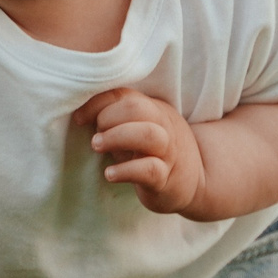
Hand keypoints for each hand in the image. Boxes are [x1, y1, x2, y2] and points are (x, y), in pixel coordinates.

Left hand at [73, 87, 204, 215]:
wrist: (198, 182)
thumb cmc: (157, 154)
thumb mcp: (141, 129)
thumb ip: (118, 119)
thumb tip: (80, 113)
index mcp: (154, 110)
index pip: (124, 94)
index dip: (97, 102)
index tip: (79, 117)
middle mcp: (164, 127)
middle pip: (137, 108)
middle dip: (108, 118)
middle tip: (94, 136)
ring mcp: (168, 152)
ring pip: (148, 135)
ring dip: (116, 138)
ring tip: (97, 146)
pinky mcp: (167, 180)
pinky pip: (150, 170)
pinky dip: (126, 170)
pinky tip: (110, 174)